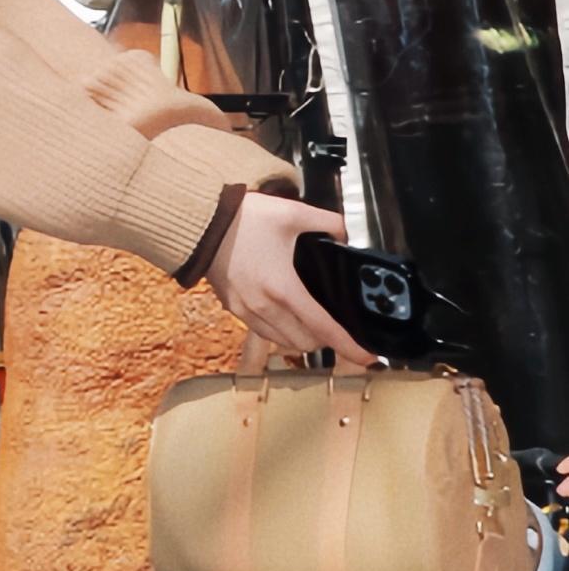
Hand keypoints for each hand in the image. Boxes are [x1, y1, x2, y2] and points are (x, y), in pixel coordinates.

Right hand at [208, 197, 369, 364]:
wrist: (201, 222)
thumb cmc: (244, 218)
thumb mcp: (293, 213)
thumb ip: (328, 223)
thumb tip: (347, 234)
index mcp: (284, 288)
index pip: (324, 328)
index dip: (350, 347)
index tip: (369, 358)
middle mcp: (265, 307)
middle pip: (306, 343)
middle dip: (326, 339)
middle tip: (335, 323)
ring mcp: (246, 311)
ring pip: (284, 343)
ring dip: (302, 338)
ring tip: (310, 319)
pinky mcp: (233, 308)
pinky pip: (263, 332)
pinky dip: (279, 330)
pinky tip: (283, 312)